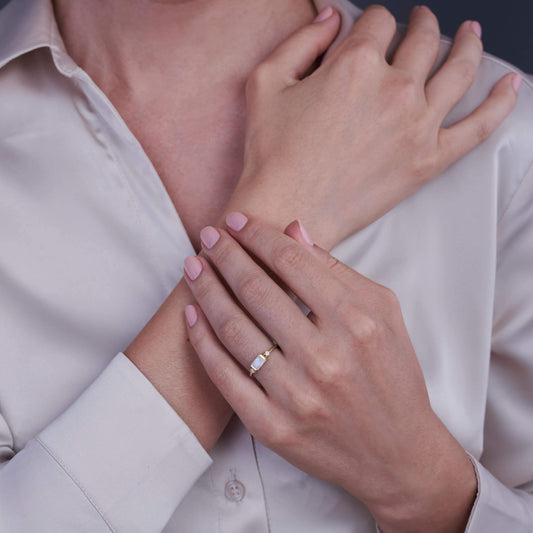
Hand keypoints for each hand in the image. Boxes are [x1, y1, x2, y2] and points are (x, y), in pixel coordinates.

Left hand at [183, 213, 476, 531]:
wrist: (397, 454)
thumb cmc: (393, 375)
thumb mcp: (384, 313)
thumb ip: (337, 270)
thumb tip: (292, 231)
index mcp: (357, 323)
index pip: (292, 264)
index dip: (258, 236)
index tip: (236, 222)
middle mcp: (326, 358)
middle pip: (257, 290)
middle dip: (225, 254)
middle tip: (206, 235)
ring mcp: (296, 396)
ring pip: (234, 328)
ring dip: (206, 290)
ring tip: (192, 266)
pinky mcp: (273, 427)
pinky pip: (225, 377)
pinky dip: (202, 341)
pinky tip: (192, 314)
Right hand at [227, 5, 519, 248]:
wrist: (285, 211)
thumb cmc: (271, 154)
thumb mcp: (266, 83)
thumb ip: (302, 40)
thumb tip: (331, 17)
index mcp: (355, 64)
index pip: (378, 22)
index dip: (373, 22)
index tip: (370, 31)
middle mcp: (394, 88)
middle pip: (423, 39)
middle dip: (421, 24)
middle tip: (420, 24)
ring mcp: (417, 125)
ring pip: (459, 70)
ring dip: (467, 44)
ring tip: (469, 34)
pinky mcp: (428, 160)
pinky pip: (479, 127)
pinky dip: (500, 103)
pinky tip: (510, 85)